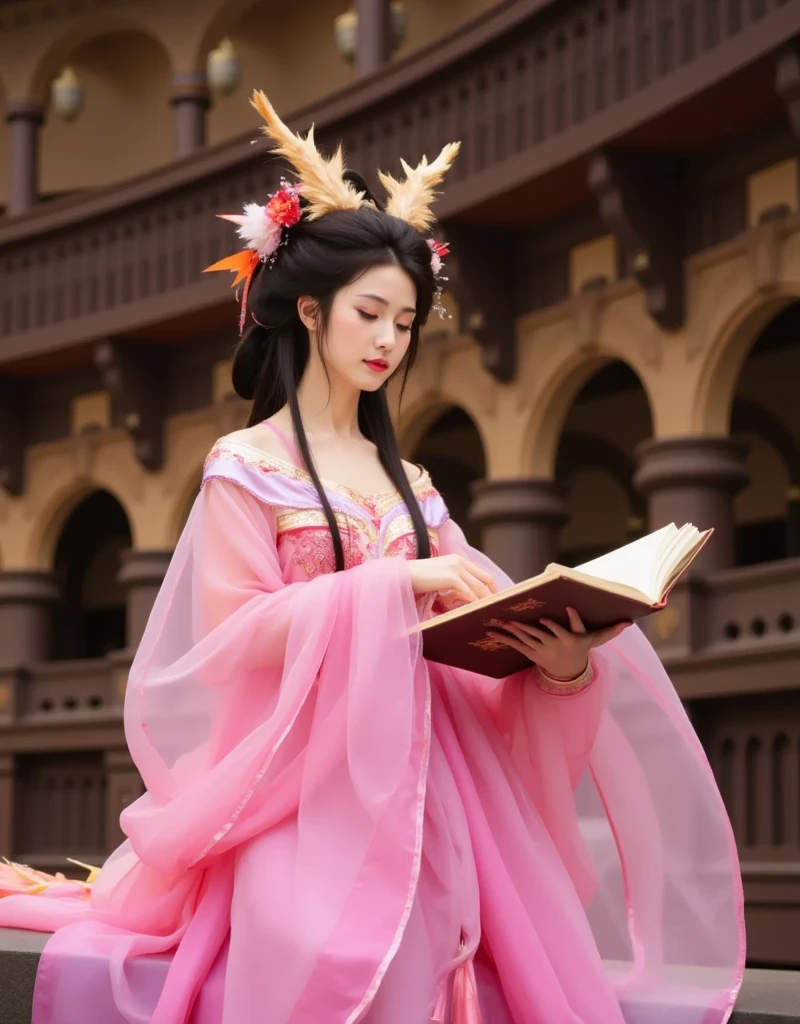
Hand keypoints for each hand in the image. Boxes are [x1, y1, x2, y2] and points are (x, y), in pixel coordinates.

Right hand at [408, 554, 498, 609]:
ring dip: (485, 600)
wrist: (404, 575)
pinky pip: (468, 592)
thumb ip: (456, 582)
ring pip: (478, 586)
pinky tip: (476, 610)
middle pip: (485, 579)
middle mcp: (460, 561)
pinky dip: (474, 601)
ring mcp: (456, 568)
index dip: (492, 586)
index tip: (496, 598)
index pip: (482, 573)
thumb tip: (468, 596)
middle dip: (493, 594)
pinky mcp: (451, 577)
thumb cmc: (420, 579)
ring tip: (490, 611)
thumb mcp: (442, 577)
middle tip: (498, 607)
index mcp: (459, 560)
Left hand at [487, 607, 629, 680]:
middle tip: (517, 618)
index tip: (568, 607)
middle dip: (530, 626)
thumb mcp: (596, 641)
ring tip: (501, 622)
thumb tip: (629, 623)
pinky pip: (516, 645)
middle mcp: (558, 645)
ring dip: (513, 631)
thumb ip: (610, 631)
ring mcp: (544, 650)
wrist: (568, 672)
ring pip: (527, 639)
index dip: (573, 618)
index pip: (576, 627)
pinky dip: (503, 638)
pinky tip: (490, 631)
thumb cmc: (582, 649)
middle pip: (544, 634)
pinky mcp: (531, 652)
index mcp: (575, 639)